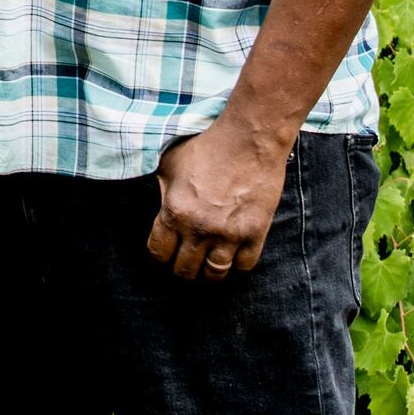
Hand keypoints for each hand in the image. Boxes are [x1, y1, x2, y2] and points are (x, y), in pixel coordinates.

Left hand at [148, 120, 288, 281]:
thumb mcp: (170, 163)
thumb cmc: (207, 146)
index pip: (159, 253)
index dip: (161, 254)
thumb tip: (160, 207)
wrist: (249, 140)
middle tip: (187, 259)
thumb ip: (162, 190)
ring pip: (215, 274)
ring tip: (209, 262)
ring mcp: (228, 234)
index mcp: (174, 212)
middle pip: (185, 270)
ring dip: (209, 272)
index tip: (167, 250)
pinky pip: (244, 266)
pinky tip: (233, 253)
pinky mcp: (254, 233)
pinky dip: (237, 264)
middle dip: (183, 267)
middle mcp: (199, 229)